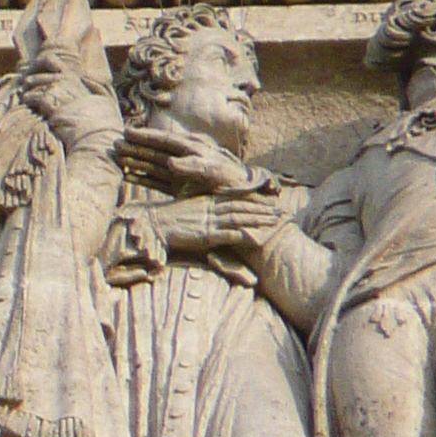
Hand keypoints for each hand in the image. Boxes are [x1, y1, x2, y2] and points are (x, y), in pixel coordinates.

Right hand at [118, 125, 248, 196]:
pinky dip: (141, 177)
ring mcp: (180, 172)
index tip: (127, 132)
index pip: (164, 140)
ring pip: (152, 164)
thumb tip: (172, 163)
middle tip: (115, 143)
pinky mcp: (178, 187)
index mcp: (192, 148)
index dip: (146, 136)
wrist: (242, 195)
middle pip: (154, 150)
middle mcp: (183, 158)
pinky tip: (128, 175)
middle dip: (135, 147)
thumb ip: (193, 165)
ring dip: (135, 160)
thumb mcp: (213, 170)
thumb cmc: (230, 179)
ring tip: (117, 157)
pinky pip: (155, 180)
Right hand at [161, 194, 286, 257]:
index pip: (236, 198)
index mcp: (207, 201)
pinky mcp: (206, 235)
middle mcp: (211, 208)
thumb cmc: (167, 220)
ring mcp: (209, 221)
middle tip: (283, 212)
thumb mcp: (188, 210)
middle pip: (243, 207)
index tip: (270, 201)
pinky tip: (258, 238)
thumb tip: (214, 213)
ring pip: (241, 218)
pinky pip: (230, 235)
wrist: (152, 225)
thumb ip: (203, 210)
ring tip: (277, 222)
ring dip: (260, 220)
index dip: (255, 200)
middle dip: (264, 210)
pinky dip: (245, 236)